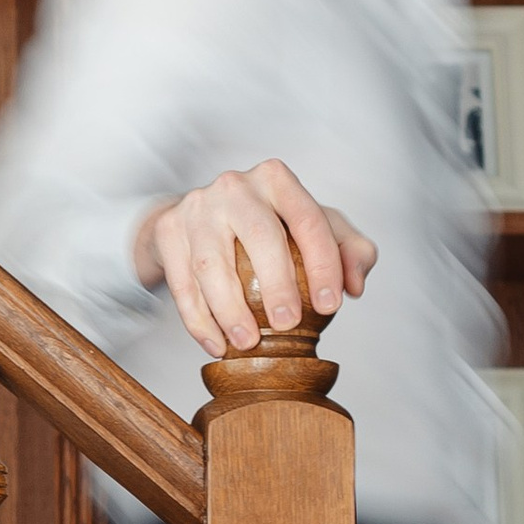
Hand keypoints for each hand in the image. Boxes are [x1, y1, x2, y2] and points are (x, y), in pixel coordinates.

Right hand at [131, 159, 375, 358]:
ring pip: (212, 264)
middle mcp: (235, 186)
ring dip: (230, 310)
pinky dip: (198, 321)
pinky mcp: (168, 232)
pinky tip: (216, 344)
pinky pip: (182, 284)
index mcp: (276, 179)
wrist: (200, 218)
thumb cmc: (269, 227)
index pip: (308, 220)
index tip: (330, 306)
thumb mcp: (316, 228)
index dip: (323, 265)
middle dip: (276, 284)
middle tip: (287, 323)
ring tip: (246, 343)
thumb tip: (355, 286)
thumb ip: (351, 251)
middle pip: (259, 235)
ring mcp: (196, 207)